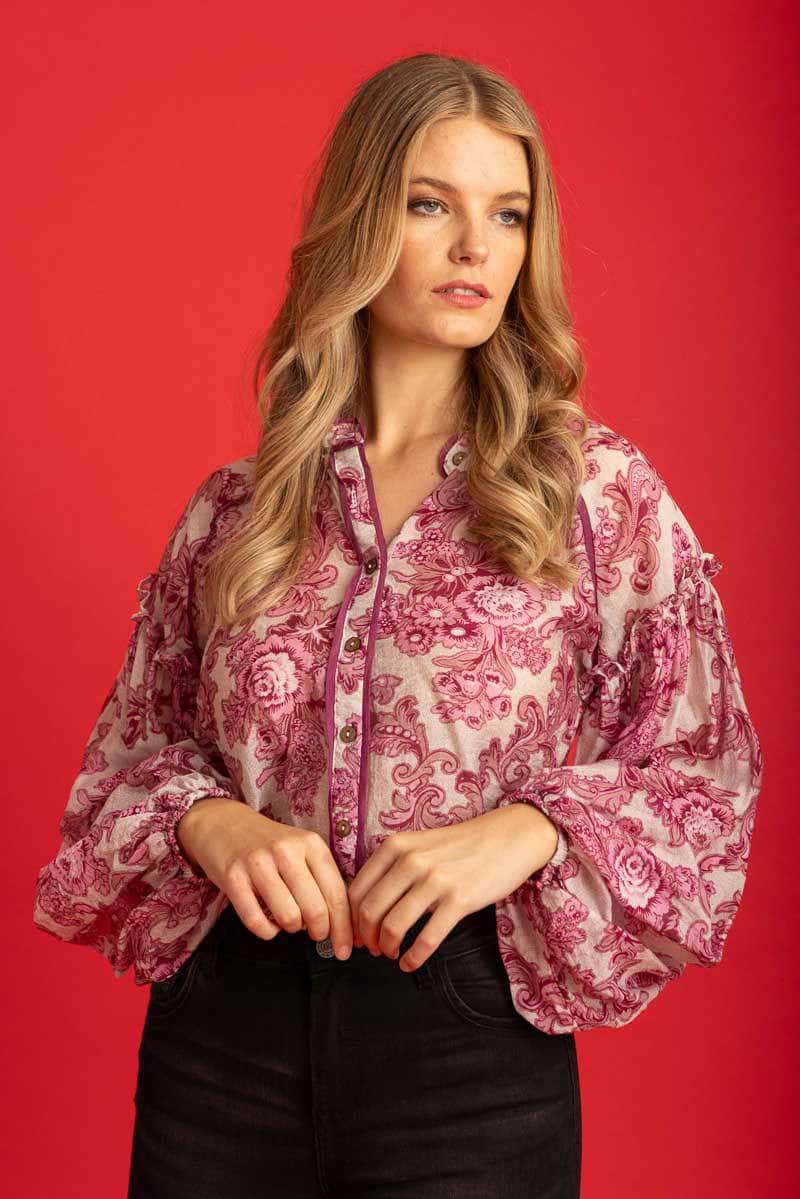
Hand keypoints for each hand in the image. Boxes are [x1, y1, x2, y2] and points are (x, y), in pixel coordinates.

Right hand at [177, 798, 352, 953]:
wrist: (223, 824)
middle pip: (316, 910)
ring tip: (288, 920)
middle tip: (316, 935)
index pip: (337, 894)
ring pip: (289, 917)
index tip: (345, 949)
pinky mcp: (233, 878)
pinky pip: (256, 922)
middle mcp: (287, 851)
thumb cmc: (269, 844)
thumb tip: (342, 923)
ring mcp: (258, 863)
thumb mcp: (301, 850)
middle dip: (320, 932)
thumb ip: (321, 879)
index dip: (344, 928)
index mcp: (311, 843)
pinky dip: (267, 932)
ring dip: (292, 928)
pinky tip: (269, 923)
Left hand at [347, 803, 557, 971]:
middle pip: (370, 910)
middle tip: (371, 949)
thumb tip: (366, 904)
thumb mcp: (419, 844)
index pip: (357, 889)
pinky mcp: (459, 900)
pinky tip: (410, 963)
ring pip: (393, 926)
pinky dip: (413, 957)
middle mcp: (411, 861)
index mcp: (396, 846)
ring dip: (387, 948)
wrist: (507, 838)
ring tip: (391, 954)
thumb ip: (393, 867)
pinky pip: (426, 938)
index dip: (350, 918)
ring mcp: (435, 880)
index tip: (355, 934)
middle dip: (366, 937)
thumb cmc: (461, 845)